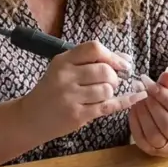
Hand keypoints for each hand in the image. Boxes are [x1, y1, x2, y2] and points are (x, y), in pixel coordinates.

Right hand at [22, 41, 146, 138]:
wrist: (30, 118)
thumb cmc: (51, 90)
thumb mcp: (63, 69)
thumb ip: (90, 61)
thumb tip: (126, 58)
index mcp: (62, 61)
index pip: (94, 49)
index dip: (112, 56)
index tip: (122, 64)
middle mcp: (65, 77)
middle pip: (104, 70)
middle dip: (114, 77)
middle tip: (110, 83)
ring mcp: (70, 97)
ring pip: (107, 90)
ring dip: (110, 92)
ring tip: (99, 95)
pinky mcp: (77, 115)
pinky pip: (109, 106)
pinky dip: (126, 101)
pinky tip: (137, 96)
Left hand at [128, 67, 167, 156]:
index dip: (164, 96)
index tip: (149, 83)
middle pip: (166, 124)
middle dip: (151, 105)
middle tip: (139, 89)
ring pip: (153, 134)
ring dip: (142, 114)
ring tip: (136, 97)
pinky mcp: (153, 153)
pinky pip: (141, 140)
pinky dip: (135, 123)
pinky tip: (133, 108)